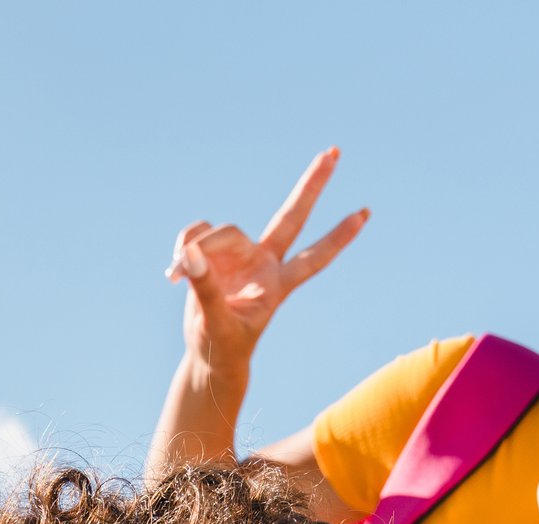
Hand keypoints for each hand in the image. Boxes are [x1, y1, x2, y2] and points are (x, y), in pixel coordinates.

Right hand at [167, 147, 368, 380]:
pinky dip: (182, 249)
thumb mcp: (215, 323)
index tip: (365, 214)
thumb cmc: (221, 346)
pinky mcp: (214, 254)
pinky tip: (173, 273)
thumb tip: (191, 254)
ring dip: (196, 247)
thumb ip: (205, 288)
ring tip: (173, 275)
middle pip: (291, 217)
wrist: (208, 356)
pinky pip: (196, 236)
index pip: (314, 258)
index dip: (338, 238)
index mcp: (276, 285)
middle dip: (311, 186)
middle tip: (333, 152)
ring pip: (221, 232)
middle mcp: (263, 263)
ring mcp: (240, 256)